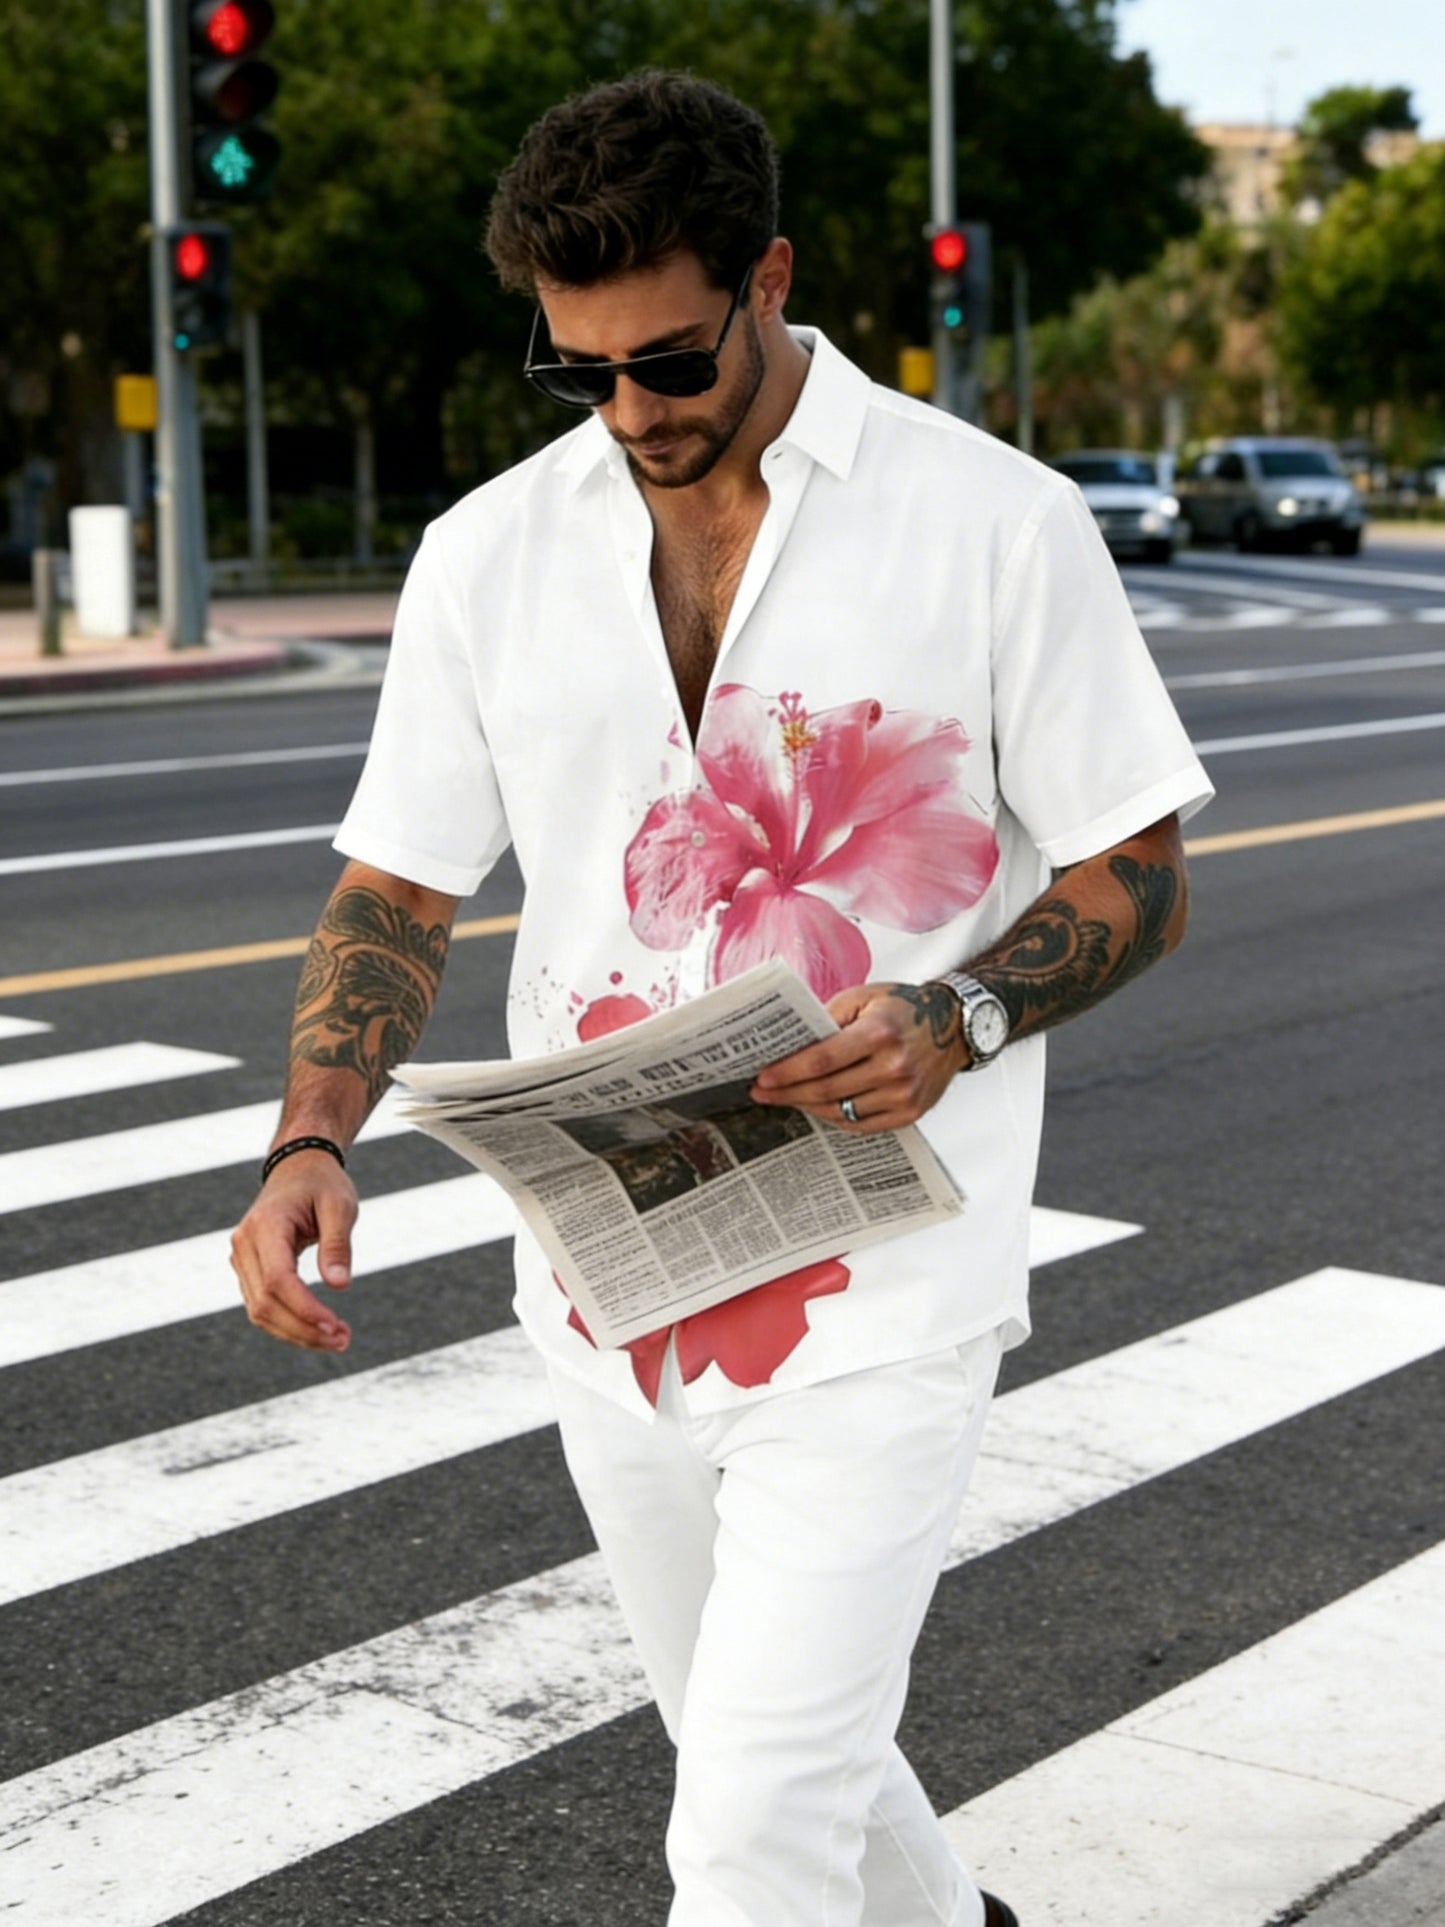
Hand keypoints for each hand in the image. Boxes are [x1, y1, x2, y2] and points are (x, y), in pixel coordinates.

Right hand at [230, 1151, 358, 1352]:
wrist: (297, 1168)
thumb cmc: (322, 1184)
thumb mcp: (340, 1205)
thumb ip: (338, 1244)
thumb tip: (339, 1286)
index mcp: (265, 1225)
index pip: (278, 1279)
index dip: (304, 1308)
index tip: (335, 1325)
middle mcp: (243, 1245)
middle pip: (265, 1303)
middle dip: (303, 1329)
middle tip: (344, 1340)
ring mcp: (241, 1259)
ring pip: (259, 1312)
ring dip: (296, 1333)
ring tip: (337, 1339)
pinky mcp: (248, 1270)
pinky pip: (262, 1306)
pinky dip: (288, 1324)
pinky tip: (318, 1330)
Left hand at [750, 981, 964, 1131]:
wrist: (954, 1027)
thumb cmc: (906, 1009)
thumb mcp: (865, 997)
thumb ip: (828, 1017)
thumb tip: (790, 1043)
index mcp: (880, 1033)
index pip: (823, 1059)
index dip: (788, 1072)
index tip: (762, 1078)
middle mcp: (894, 1066)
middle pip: (828, 1089)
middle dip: (788, 1093)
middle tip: (762, 1092)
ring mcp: (904, 1094)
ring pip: (841, 1111)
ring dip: (807, 1107)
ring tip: (786, 1098)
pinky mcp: (910, 1113)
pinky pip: (860, 1124)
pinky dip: (834, 1117)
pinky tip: (817, 1106)